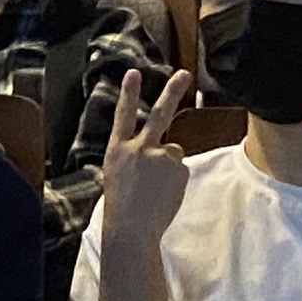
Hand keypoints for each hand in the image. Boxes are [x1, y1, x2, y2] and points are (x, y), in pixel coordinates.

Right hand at [94, 66, 198, 256]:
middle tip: (184, 74)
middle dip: (172, 92)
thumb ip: (135, 156)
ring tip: (155, 188)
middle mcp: (139, 148)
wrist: (131, 228)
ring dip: (169, 166)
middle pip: (159, 115)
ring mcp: (160, 157)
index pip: (123, 115)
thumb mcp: (117, 174)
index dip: (128, 93)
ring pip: (173, 152)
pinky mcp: (178, 169)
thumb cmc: (121, 205)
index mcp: (117, 149)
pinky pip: (180, 169)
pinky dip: (175, 180)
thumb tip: (162, 150)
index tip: (133, 72)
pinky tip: (164, 193)